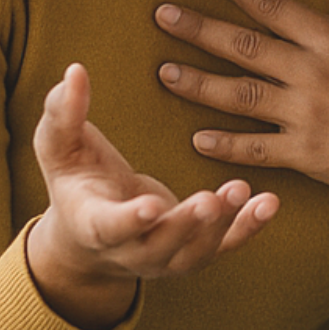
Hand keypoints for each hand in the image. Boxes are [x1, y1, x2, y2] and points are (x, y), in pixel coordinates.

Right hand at [26, 63, 277, 329]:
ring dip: (222, 224)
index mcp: (93, 225)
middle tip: (210, 200)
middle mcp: (131, 251)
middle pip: (160, 246)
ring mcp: (166, 257)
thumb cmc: (75, 176)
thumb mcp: (59, 147)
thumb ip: (63, 113)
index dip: (130, 220)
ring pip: (197, 250)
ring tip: (241, 189)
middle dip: (186, 225)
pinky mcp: (195, 251)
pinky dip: (249, 227)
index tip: (150, 206)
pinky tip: (269, 202)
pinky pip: (225, 245)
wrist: (92, 230)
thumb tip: (74, 71)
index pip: (111, 227)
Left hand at [154, 0, 328, 231]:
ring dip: (198, 83)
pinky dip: (224, 144)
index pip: (274, 4)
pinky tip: (195, 137)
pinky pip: (256, 146)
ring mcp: (308, 114)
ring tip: (164, 72)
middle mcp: (315, 73)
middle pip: (245, 45)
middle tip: (161, 14)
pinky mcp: (307, 154)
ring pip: (240, 94)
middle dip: (199, 28)